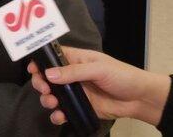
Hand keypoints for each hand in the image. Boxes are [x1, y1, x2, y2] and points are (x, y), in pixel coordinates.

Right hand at [27, 46, 170, 125]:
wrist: (139, 99)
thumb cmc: (122, 76)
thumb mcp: (98, 69)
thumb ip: (73, 72)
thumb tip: (49, 75)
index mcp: (77, 59)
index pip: (53, 57)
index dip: (41, 61)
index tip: (33, 69)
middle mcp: (73, 74)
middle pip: (48, 77)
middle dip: (41, 83)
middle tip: (43, 89)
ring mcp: (76, 91)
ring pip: (53, 94)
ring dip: (47, 99)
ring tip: (52, 103)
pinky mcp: (81, 107)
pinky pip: (64, 110)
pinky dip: (58, 114)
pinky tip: (60, 116)